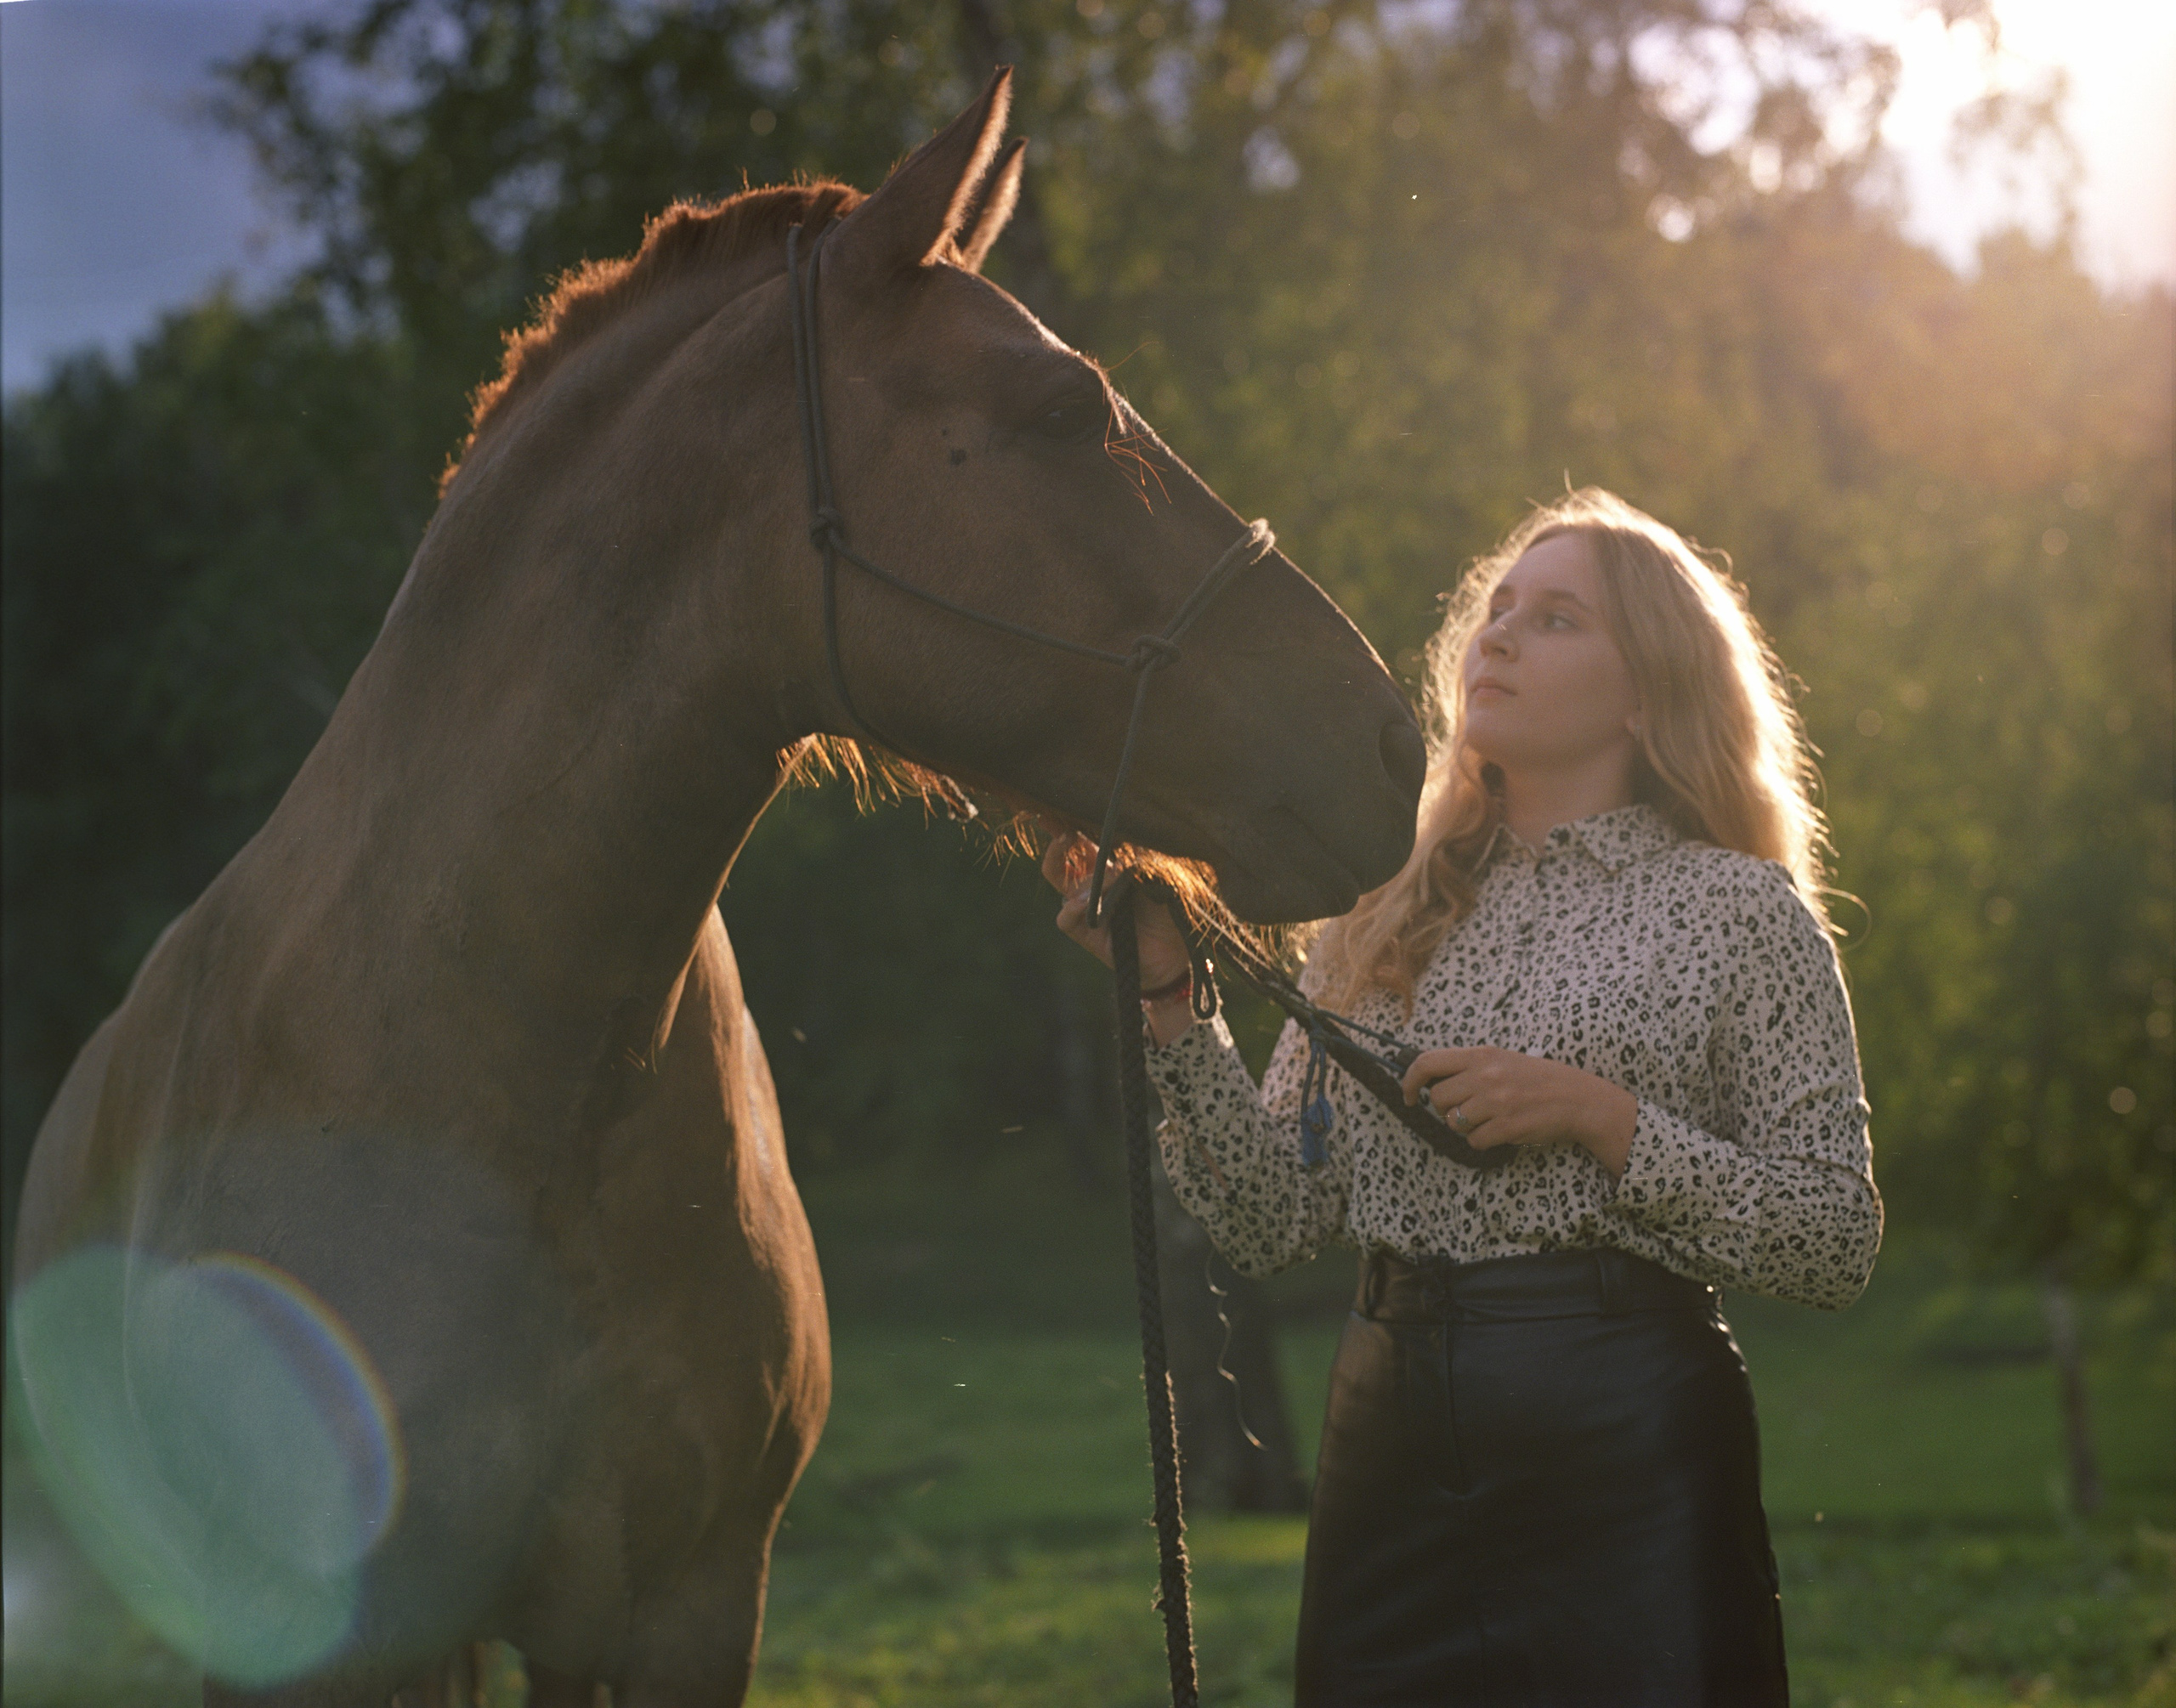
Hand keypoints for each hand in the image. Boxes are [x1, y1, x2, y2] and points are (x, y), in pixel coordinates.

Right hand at [1041, 831, 1196, 1045]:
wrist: (1177, 955)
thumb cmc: (1172, 912)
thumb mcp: (1161, 877)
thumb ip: (1139, 861)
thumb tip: (1113, 858)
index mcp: (1111, 866)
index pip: (1085, 840)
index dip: (1071, 822)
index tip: (1061, 804)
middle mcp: (1094, 883)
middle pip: (1063, 853)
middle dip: (1057, 834)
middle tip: (1058, 822)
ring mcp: (1086, 907)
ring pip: (1057, 877)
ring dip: (1062, 860)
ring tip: (1070, 849)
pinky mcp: (1084, 932)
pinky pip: (1066, 916)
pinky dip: (1074, 907)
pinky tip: (1087, 903)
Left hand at [1398, 1046, 1637, 1176]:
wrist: (1577, 1098)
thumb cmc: (1537, 1079)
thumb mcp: (1501, 1059)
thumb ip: (1468, 1066)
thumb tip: (1428, 1077)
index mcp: (1481, 1055)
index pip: (1427, 1062)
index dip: (1409, 1080)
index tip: (1408, 1094)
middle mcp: (1485, 1076)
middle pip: (1436, 1097)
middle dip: (1444, 1108)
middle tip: (1464, 1109)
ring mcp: (1496, 1102)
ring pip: (1453, 1121)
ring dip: (1464, 1126)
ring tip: (1487, 1119)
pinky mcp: (1506, 1126)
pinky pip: (1474, 1141)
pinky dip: (1482, 1141)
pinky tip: (1500, 1131)